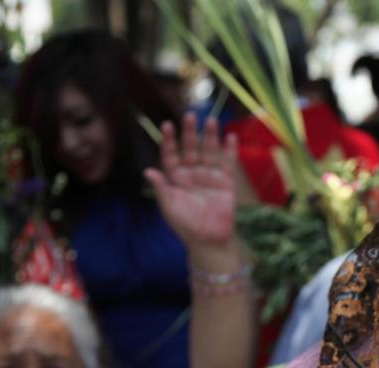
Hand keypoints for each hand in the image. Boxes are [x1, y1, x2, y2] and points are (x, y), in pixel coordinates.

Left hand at [144, 113, 249, 251]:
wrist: (209, 240)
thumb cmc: (185, 225)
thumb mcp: (169, 207)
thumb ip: (161, 189)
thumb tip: (148, 171)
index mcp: (175, 178)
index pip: (171, 155)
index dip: (169, 141)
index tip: (167, 125)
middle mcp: (192, 173)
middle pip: (191, 148)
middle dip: (190, 133)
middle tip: (190, 116)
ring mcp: (209, 176)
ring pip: (209, 151)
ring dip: (210, 136)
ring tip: (211, 121)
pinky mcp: (226, 182)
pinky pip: (227, 163)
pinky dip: (229, 150)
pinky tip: (230, 137)